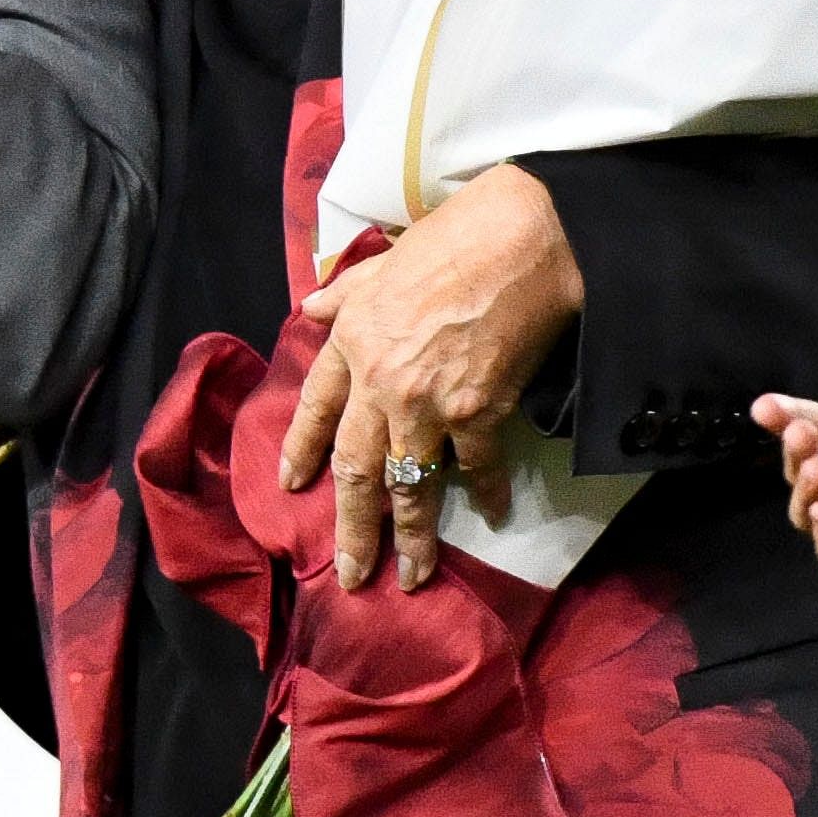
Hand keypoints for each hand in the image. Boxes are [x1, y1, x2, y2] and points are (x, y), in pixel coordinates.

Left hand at [285, 167, 583, 588]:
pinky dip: (487, 495)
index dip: (300, 451)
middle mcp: (380, 383)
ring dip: (411, 538)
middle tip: (349, 575)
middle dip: (352, 528)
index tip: (291, 487)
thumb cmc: (456, 237)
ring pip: (410, 487)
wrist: (526, 237)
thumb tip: (315, 308)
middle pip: (356, 470)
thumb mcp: (385, 260)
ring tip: (412, 578)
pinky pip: (478, 469)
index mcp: (352, 341)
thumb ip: (348, 292)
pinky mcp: (479, 414)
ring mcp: (427, 406)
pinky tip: (493, 516)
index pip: (314, 409)